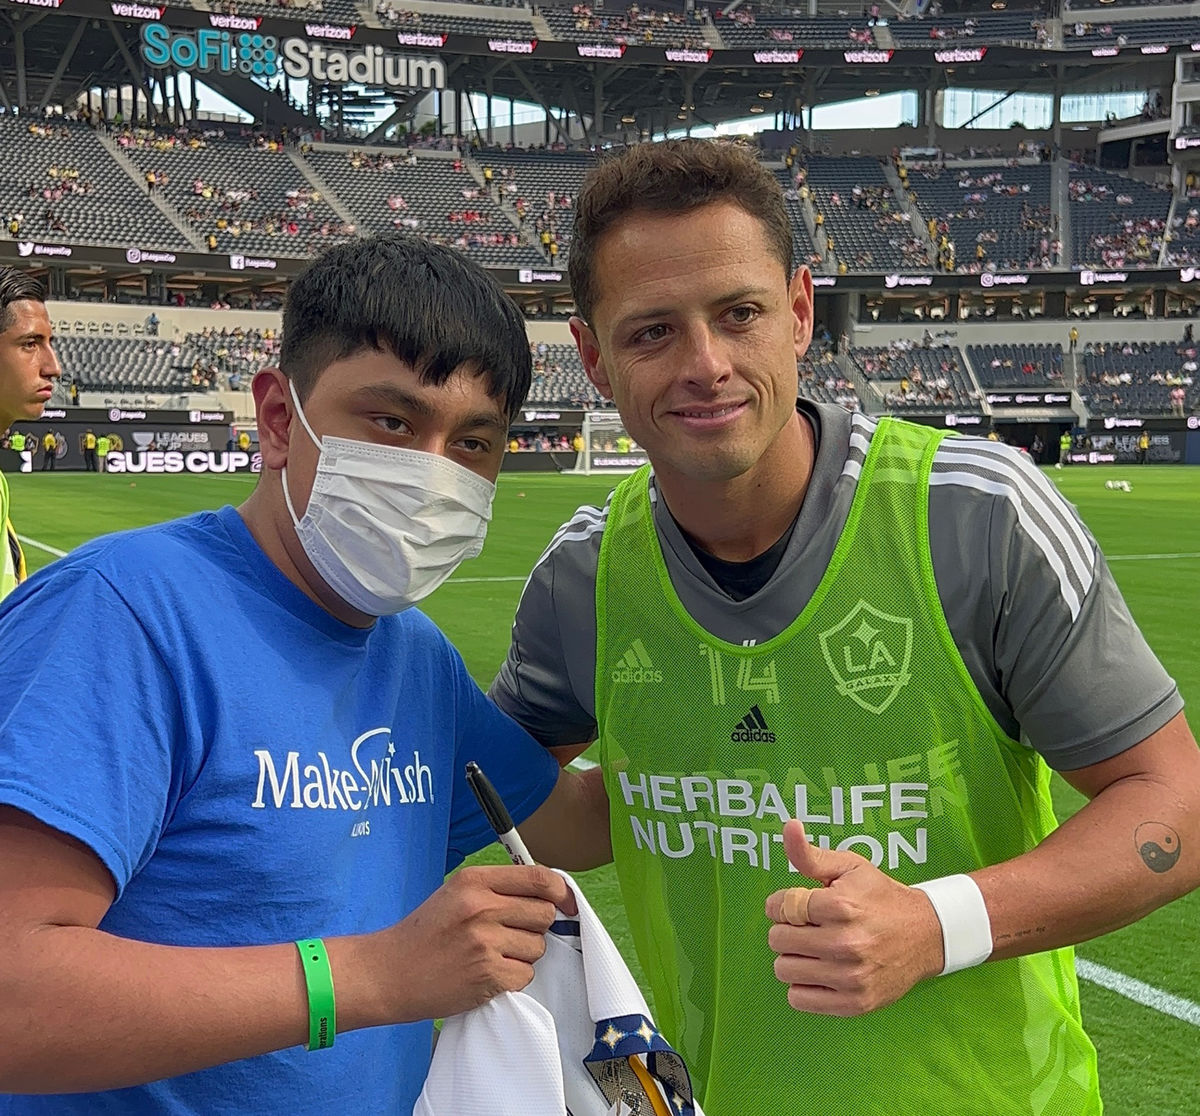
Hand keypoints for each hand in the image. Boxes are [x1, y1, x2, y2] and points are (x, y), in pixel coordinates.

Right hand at [375, 864, 576, 1022]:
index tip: (566, 901)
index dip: (560, 890)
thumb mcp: (456, 893)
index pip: (537, 877)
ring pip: (537, 947)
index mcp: (474, 881)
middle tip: (511, 934)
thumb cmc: (424, 933)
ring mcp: (485, 942)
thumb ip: (497, 888)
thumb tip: (546, 893)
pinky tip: (488, 973)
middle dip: (536, 926)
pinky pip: (525, 974)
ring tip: (491, 955)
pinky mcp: (487, 975)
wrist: (389, 973)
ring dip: (522, 954)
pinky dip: (512, 977)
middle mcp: (481, 907)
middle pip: (544, 913)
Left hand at [764, 820, 943, 1015]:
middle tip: (806, 927)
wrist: (926, 935)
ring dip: (792, 957)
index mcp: (841, 906)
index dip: (782, 904)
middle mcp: (846, 943)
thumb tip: (789, 825)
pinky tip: (819, 971)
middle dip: (786, 929)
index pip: (780, 908)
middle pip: (777, 940)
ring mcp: (851, 977)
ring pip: (784, 969)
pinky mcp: (855, 1003)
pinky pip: (800, 999)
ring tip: (813, 948)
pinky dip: (803, 985)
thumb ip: (810, 853)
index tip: (796, 905)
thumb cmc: (880, 897)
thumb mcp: (850, 867)